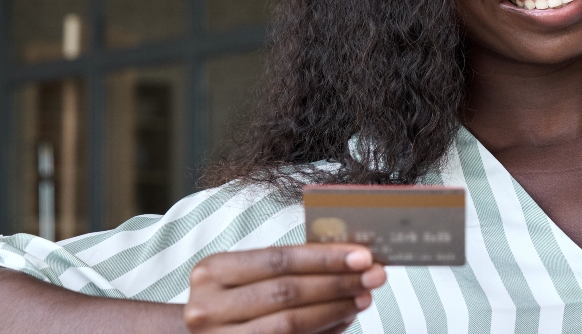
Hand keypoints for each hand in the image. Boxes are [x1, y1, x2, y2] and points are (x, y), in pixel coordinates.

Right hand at [183, 244, 385, 333]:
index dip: (324, 257)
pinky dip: (324, 331)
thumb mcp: (246, 275)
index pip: (279, 259)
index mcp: (212, 272)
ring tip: (363, 298)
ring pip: (289, 324)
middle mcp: (208, 307)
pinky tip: (344, 319)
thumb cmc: (232, 299)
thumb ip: (289, 267)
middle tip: (373, 276)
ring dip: (335, 309)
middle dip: (337, 282)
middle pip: (287, 292)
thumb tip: (348, 259)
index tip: (363, 255)